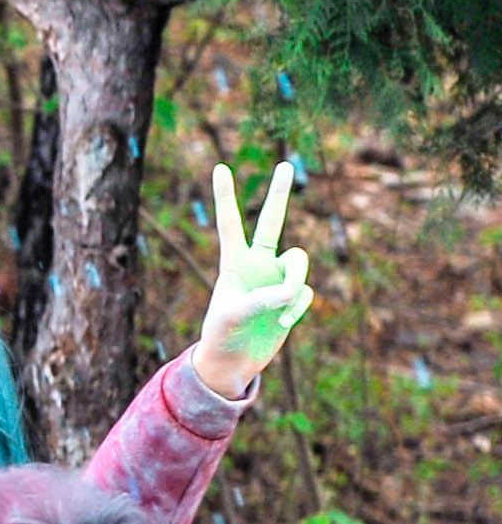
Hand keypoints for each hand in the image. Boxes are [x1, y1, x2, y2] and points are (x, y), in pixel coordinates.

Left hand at [192, 159, 310, 396]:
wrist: (234, 360)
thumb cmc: (222, 334)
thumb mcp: (233, 316)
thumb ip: (260, 300)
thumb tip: (291, 289)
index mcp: (233, 261)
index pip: (229, 222)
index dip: (226, 196)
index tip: (220, 167)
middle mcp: (257, 263)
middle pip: (272, 221)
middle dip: (279, 194)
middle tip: (285, 164)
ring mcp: (277, 277)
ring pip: (300, 260)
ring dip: (294, 283)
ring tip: (280, 310)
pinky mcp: (292, 295)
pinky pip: (304, 290)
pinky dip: (296, 307)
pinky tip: (282, 323)